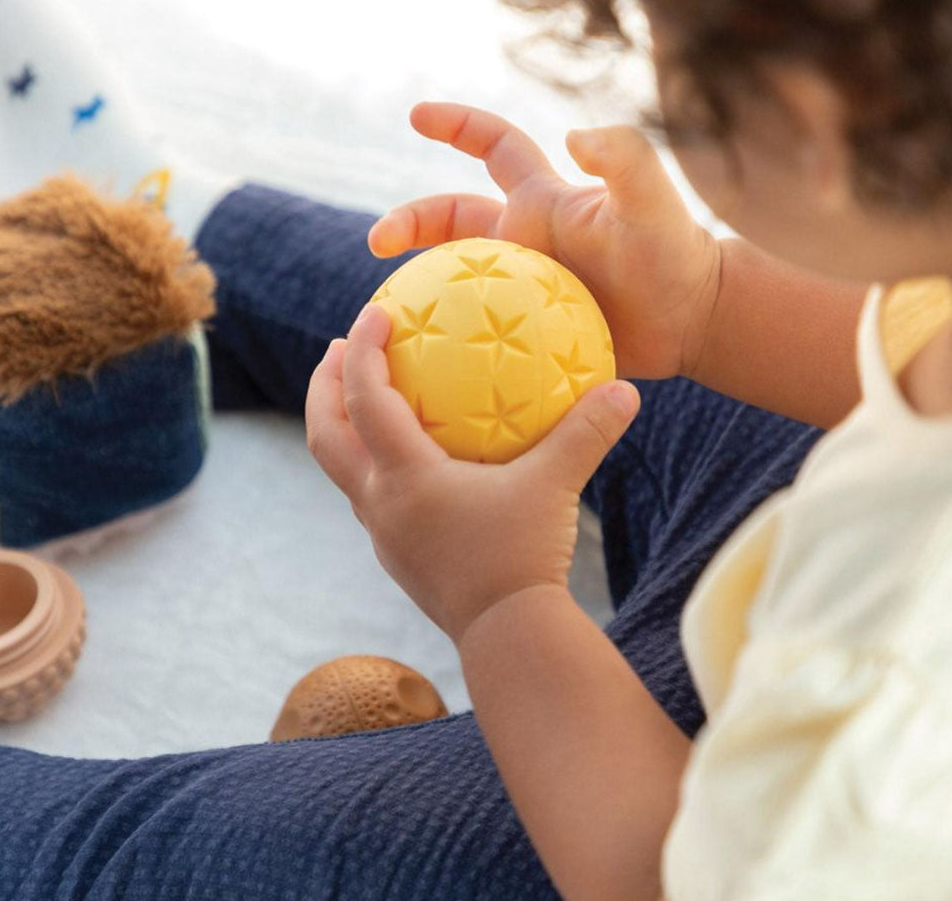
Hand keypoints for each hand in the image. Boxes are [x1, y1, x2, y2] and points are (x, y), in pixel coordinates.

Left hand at [305, 304, 640, 644]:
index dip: (363, 349)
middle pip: (323, 434)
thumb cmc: (525, 560)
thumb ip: (588, 434)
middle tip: (340, 346)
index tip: (373, 312)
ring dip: (344, 425)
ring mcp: (384, 533)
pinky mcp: (397, 555)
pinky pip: (371, 495)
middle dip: (323, 385)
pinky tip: (413, 456)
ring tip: (365, 395)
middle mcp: (381, 503)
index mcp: (405, 477)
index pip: (365, 398)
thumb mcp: (556, 488)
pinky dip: (375, 461)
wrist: (507, 639)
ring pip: (342, 469)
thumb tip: (628, 389)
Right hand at [368, 102, 720, 379]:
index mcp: (540, 201)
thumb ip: (624, 157)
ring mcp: (523, 284)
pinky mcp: (527, 327)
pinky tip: (421, 361)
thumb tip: (571, 137)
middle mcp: (524, 238)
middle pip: (451, 219)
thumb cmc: (673, 255)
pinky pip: (475, 329)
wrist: (689, 320)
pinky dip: (446, 337)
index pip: (491, 145)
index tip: (415, 114)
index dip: (454, 123)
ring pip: (455, 280)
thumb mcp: (651, 202)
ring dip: (420, 288)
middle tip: (378, 246)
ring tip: (388, 315)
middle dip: (408, 222)